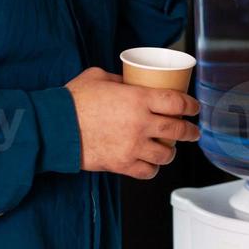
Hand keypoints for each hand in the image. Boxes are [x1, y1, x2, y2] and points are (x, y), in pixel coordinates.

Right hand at [65, 67, 200, 178]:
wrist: (54, 128)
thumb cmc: (73, 101)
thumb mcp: (99, 77)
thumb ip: (121, 80)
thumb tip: (131, 82)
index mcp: (138, 99)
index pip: (177, 103)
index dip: (191, 105)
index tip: (194, 108)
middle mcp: (140, 124)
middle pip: (178, 130)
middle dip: (189, 132)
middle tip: (192, 132)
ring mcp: (133, 146)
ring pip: (166, 154)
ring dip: (171, 152)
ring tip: (169, 149)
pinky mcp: (122, 164)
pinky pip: (148, 171)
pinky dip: (152, 168)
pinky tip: (150, 163)